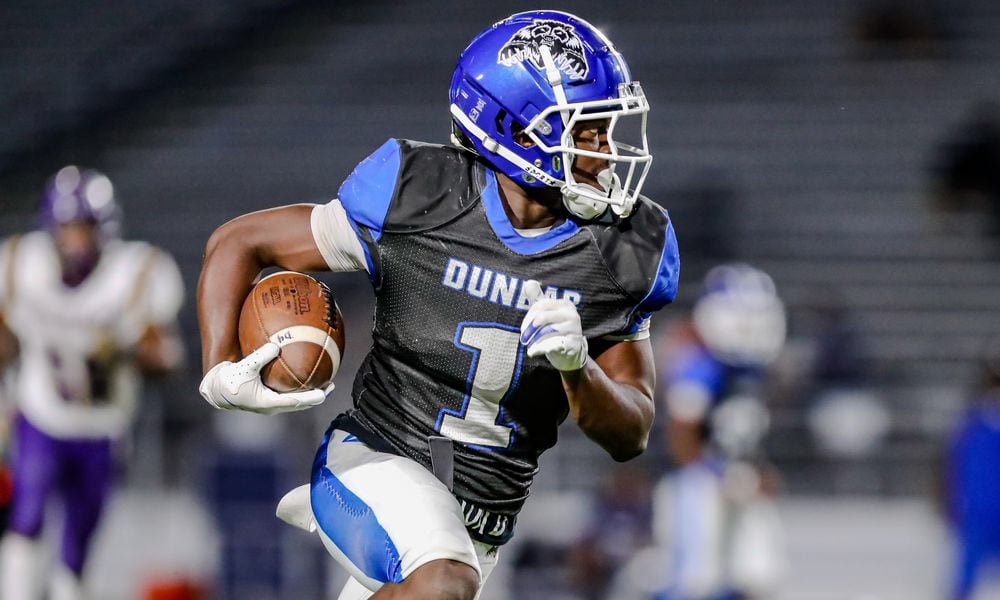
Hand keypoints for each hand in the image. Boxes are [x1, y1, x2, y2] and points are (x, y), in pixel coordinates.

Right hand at [199, 343, 330, 414]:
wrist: (217, 390)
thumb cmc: (230, 380)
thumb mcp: (245, 367)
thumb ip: (261, 356)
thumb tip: (276, 345)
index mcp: (268, 402)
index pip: (295, 402)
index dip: (311, 398)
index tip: (324, 394)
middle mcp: (272, 405)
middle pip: (300, 403)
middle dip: (317, 395)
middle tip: (331, 387)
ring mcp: (270, 403)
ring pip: (295, 400)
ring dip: (310, 393)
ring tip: (324, 382)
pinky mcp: (267, 398)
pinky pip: (287, 393)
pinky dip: (297, 387)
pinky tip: (303, 374)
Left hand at [519, 280, 587, 371]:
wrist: (571, 353)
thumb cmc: (557, 331)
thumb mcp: (549, 314)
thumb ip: (539, 299)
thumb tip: (528, 283)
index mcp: (565, 305)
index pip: (541, 305)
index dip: (529, 317)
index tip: (523, 328)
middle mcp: (572, 314)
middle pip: (543, 317)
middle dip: (529, 328)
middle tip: (523, 338)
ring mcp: (574, 329)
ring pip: (546, 331)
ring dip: (534, 340)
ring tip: (529, 346)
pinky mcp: (573, 343)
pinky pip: (551, 344)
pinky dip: (539, 348)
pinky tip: (533, 352)